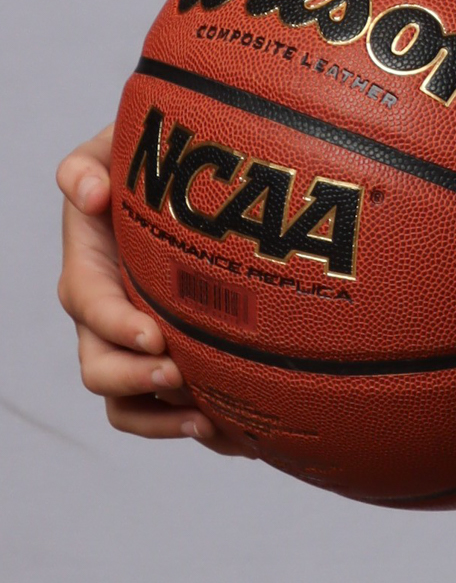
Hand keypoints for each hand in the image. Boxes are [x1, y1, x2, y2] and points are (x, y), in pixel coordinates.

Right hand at [55, 127, 247, 448]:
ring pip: (128, 402)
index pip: (87, 303)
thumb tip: (85, 191)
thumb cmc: (159, 156)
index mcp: (93, 261)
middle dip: (134, 378)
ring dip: (161, 418)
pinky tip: (242, 438)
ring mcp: (138, 341)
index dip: (115, 325)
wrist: (209, 179)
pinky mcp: (174, 360)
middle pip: (98, 366)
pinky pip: (172, 411)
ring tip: (209, 421)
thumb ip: (93, 159)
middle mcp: (109, 310)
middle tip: (180, 376)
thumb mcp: (124, 143)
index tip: (155, 334)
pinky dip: (199, 428)